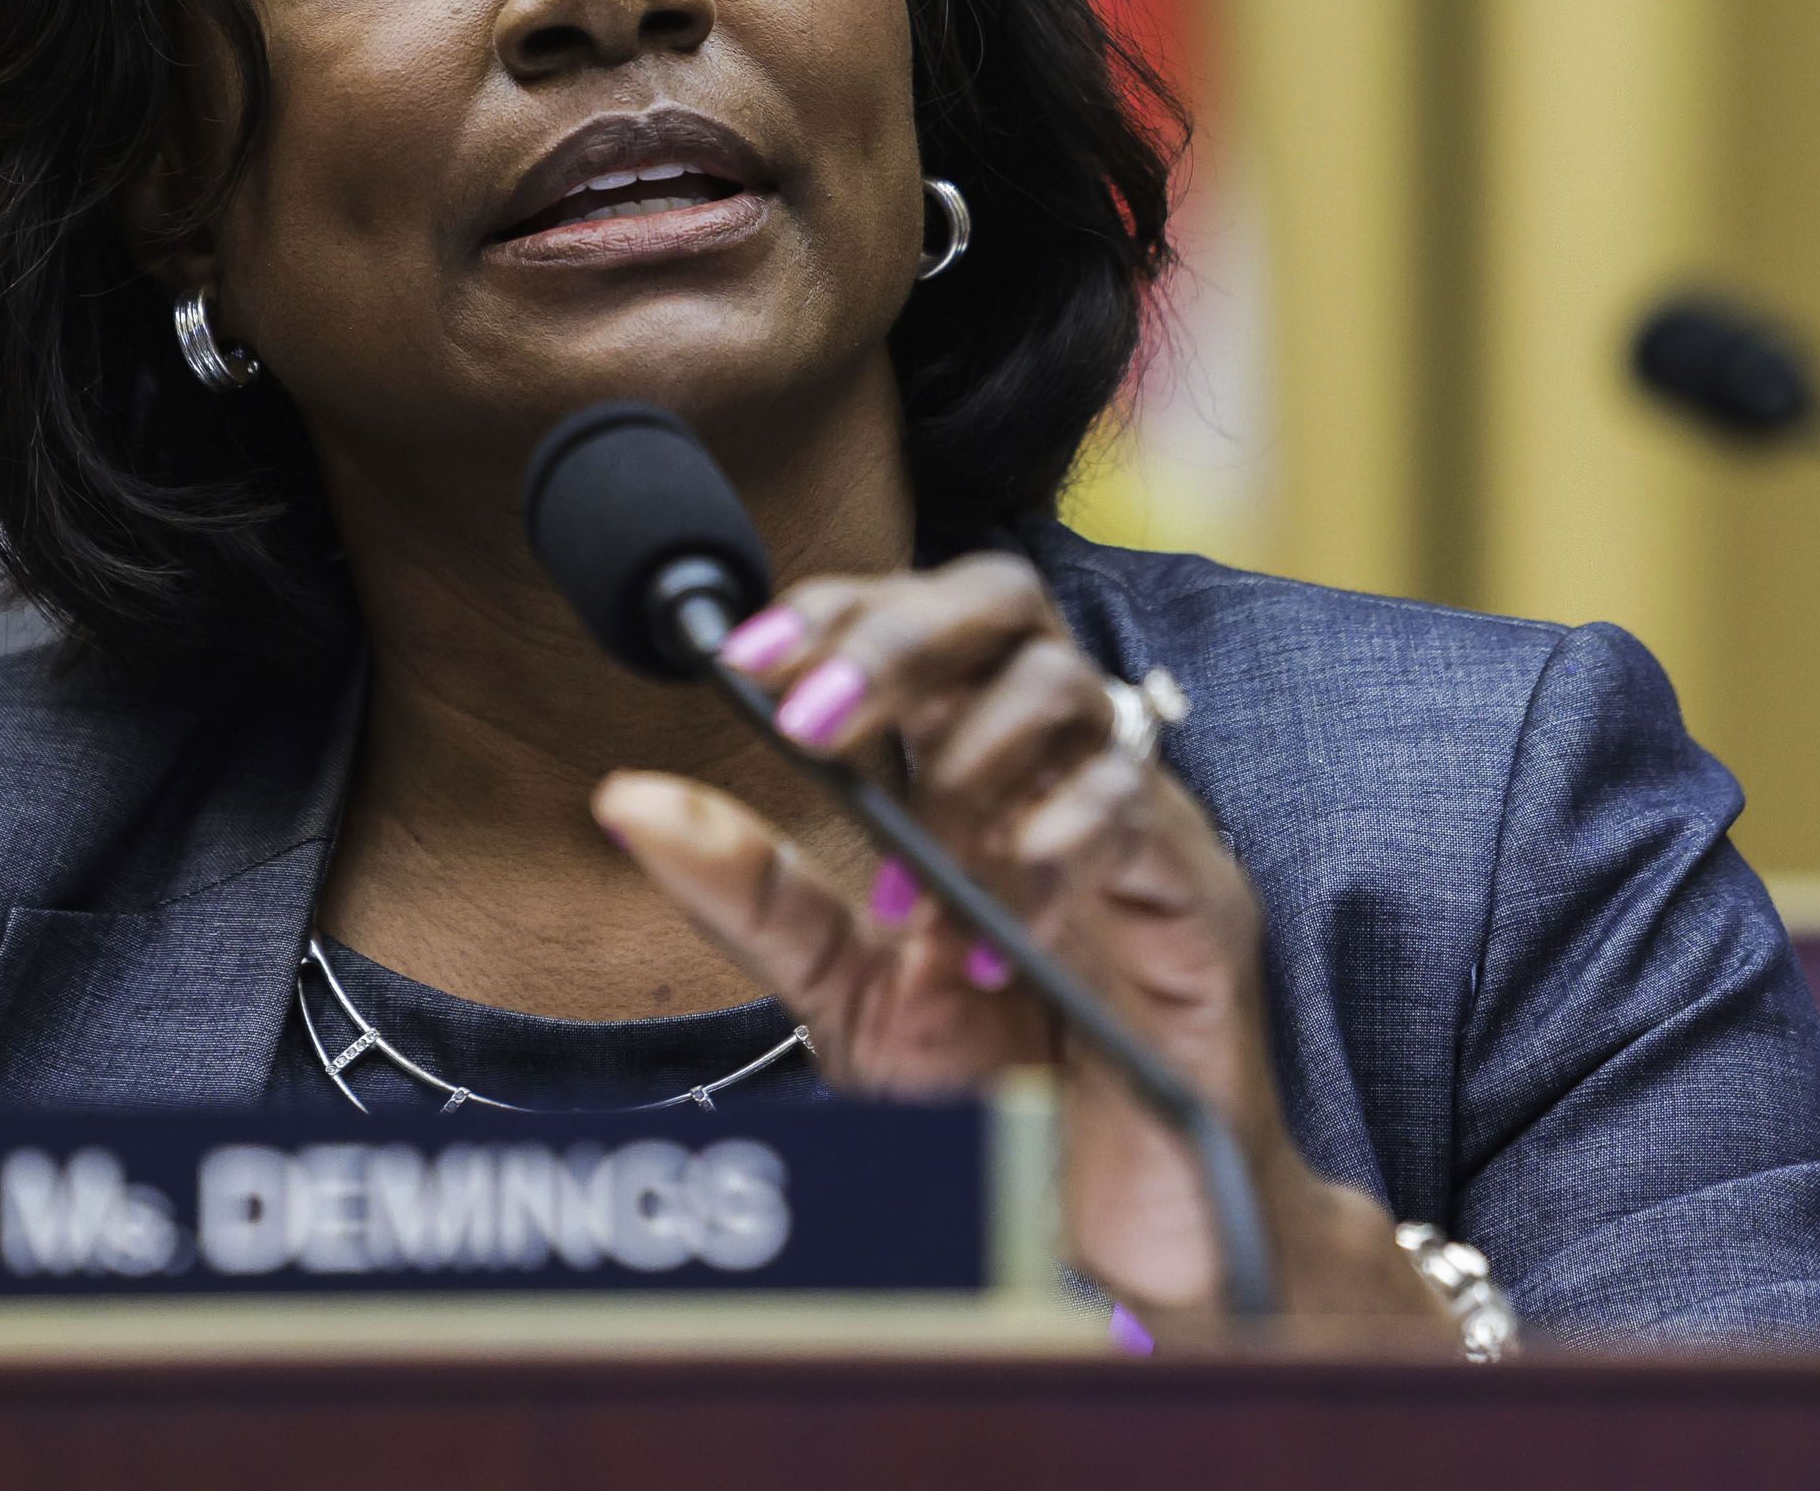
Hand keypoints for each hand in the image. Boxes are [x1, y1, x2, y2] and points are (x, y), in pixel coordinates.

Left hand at [589, 551, 1448, 1341]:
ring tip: (919, 870)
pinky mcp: (1195, 894)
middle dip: (897, 640)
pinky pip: (1134, 812)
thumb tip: (624, 800)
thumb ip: (749, 891)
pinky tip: (992, 930)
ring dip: (967, 757)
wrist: (1100, 1217)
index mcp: (969, 767)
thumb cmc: (990, 1093)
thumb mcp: (840, 990)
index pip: (910, 624)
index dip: (832, 616)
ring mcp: (1134, 819)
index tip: (746, 659)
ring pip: (1069, 686)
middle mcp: (1053, 768)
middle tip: (814, 721)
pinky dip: (1050, 847)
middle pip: (999, 603)